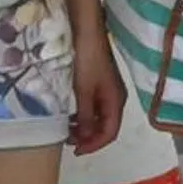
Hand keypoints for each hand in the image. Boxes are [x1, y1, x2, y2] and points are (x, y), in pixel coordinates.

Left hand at [69, 32, 125, 154]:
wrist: (88, 32)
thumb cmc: (87, 60)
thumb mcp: (84, 90)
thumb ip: (86, 115)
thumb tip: (85, 137)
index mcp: (115, 101)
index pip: (110, 133)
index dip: (94, 145)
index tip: (75, 151)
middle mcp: (115, 99)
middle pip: (106, 127)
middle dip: (89, 138)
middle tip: (68, 142)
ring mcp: (108, 91)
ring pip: (100, 118)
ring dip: (85, 128)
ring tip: (67, 131)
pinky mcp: (99, 85)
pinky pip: (94, 108)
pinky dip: (84, 116)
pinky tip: (71, 116)